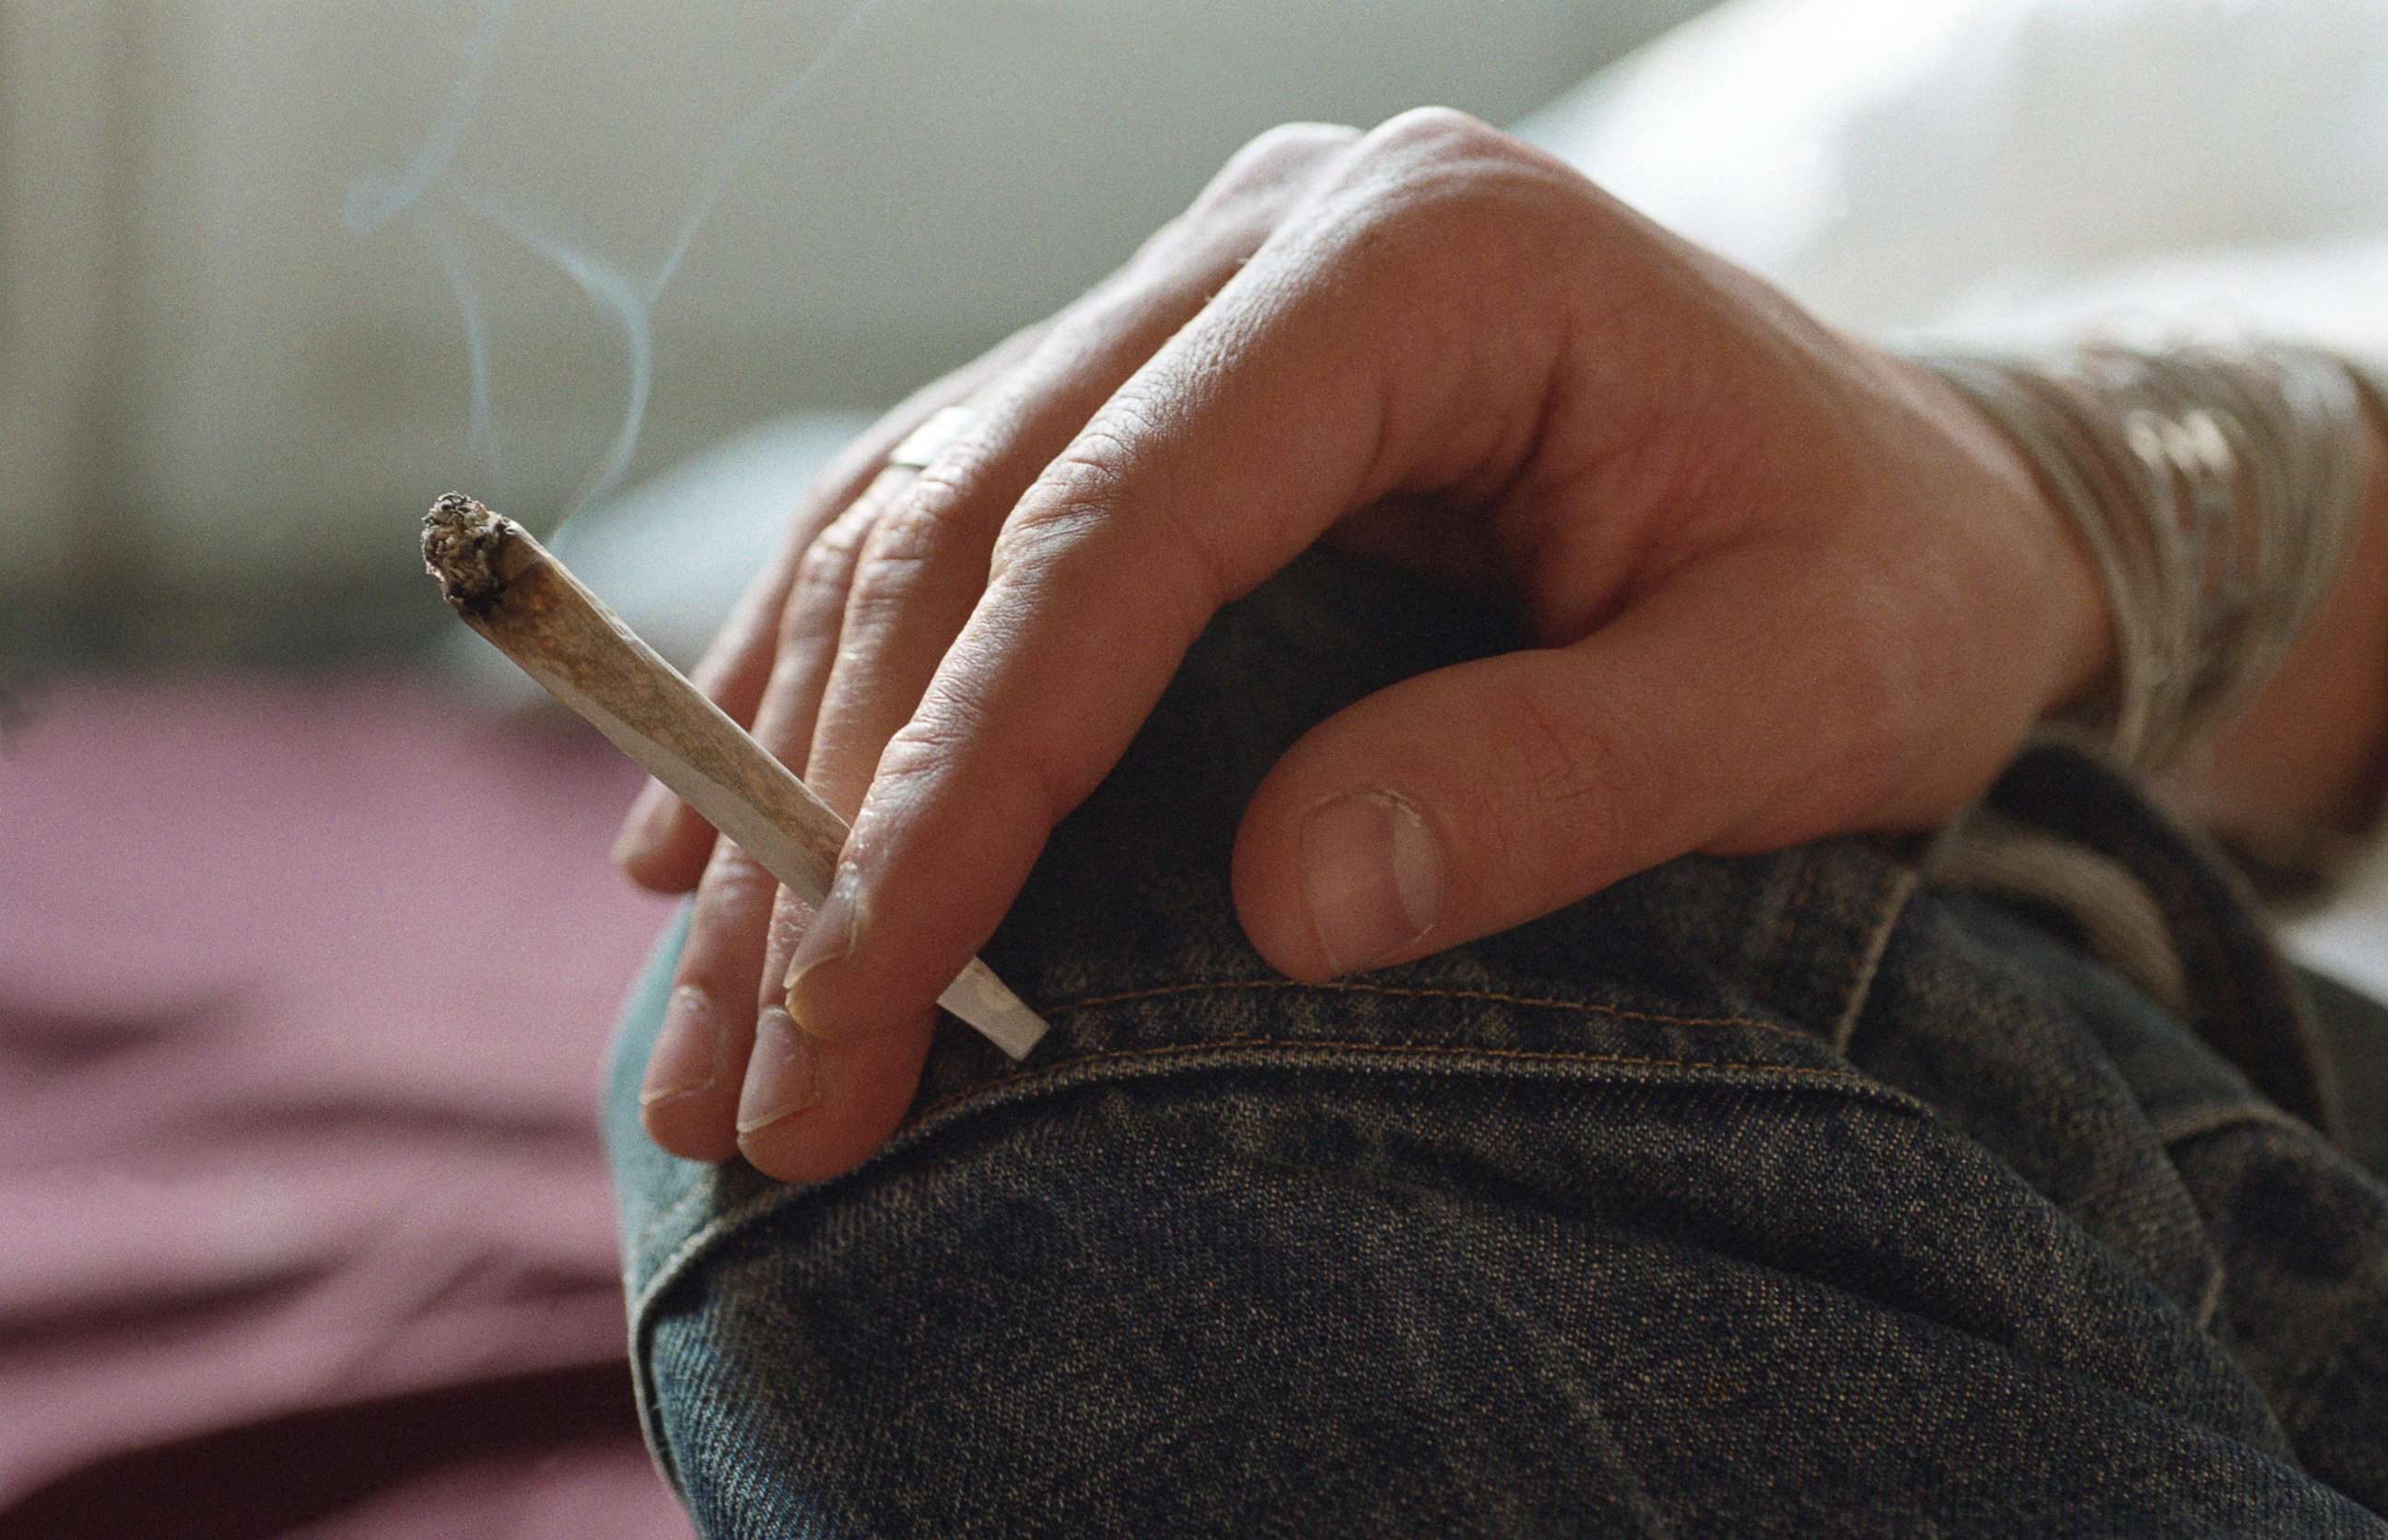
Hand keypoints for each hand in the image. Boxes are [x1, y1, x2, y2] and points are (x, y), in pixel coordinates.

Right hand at [612, 109, 2109, 1183]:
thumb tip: (1281, 902)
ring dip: (781, 779)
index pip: (1127, 518)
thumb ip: (1554, 777)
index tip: (865, 980)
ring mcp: (1196, 307)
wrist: (1917, 492)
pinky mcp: (1161, 395)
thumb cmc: (1880, 581)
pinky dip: (818, 695)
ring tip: (712, 1024)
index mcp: (1431, 257)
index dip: (969, 761)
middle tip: (755, 1081)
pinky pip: (936, 529)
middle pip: (971, 520)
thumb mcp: (1793, 694)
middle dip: (837, 817)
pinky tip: (710, 839)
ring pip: (907, 523)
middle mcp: (1270, 247)